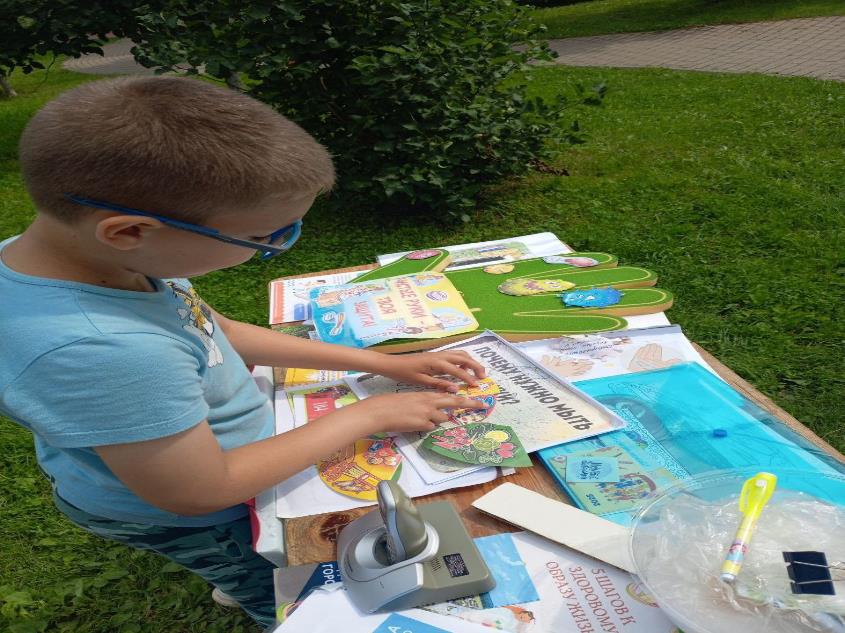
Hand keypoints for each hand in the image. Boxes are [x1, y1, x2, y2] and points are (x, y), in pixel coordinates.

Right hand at [348, 392, 489, 433]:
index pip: (451, 395)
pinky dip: (423, 427)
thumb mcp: (412, 399)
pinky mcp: (422, 424)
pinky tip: (411, 423)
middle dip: (470, 404)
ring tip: (417, 417)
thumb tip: (435, 412)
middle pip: (454, 403)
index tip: (480, 400)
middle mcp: (430, 402)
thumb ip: (425, 403)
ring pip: (440, 419)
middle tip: (483, 405)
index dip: (466, 399)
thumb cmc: (392, 404)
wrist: (380, 411)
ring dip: (435, 420)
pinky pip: (428, 427)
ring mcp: (427, 414)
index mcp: (427, 394)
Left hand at [379, 350, 486, 391]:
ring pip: (460, 354)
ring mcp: (438, 354)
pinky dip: (462, 360)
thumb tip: (456, 389)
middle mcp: (440, 355)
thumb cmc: (404, 373)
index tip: (477, 386)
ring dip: (470, 361)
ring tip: (477, 372)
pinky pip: (454, 355)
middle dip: (475, 366)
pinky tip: (462, 369)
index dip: (468, 378)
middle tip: (483, 376)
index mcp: (436, 362)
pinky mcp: (436, 355)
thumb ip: (439, 384)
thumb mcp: (421, 381)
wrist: (392, 363)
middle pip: (463, 358)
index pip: (457, 370)